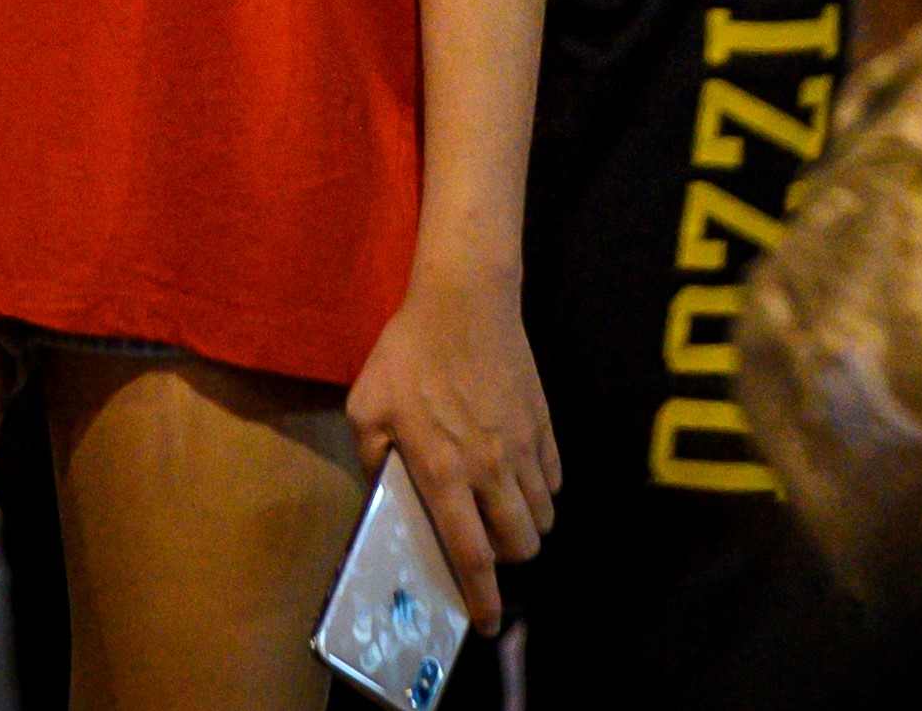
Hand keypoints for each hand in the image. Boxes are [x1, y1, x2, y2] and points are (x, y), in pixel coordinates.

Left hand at [346, 250, 556, 629]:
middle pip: (522, 546)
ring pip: (543, 518)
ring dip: (526, 528)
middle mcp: (491, 470)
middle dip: (508, 561)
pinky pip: (555, 481)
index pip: (472, 554)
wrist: (465, 299)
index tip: (487, 623)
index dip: (483, 598)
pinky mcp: (545, 425)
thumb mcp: (367, 407)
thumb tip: (387, 494)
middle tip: (486, 548)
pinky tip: (519, 478)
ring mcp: (524, 448)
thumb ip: (373, 458)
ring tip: (502, 514)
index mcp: (444, 473)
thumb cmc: (409, 353)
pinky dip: (541, 493)